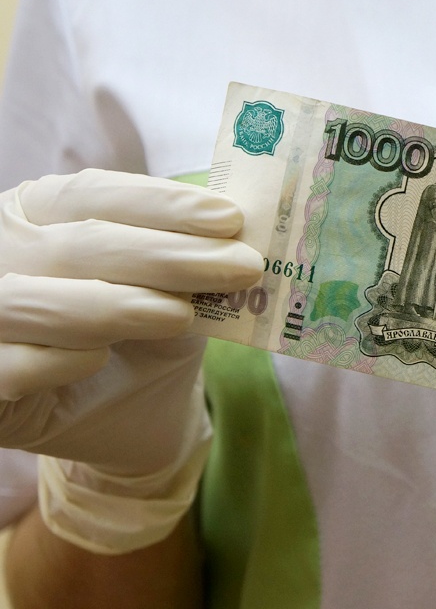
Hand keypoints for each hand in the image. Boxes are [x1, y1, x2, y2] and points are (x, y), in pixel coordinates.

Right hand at [0, 169, 261, 552]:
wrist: (135, 415)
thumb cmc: (150, 335)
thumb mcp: (178, 287)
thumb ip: (192, 253)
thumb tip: (235, 226)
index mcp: (37, 212)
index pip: (90, 194)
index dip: (160, 204)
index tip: (229, 218)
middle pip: (73, 244)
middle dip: (162, 256)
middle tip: (240, 267)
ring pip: (25, 300)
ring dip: (111, 305)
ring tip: (181, 315)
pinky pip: (7, 364)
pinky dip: (55, 359)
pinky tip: (97, 359)